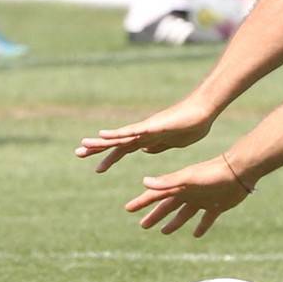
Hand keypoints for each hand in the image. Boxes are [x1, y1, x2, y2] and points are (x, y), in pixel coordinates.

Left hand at [76, 98, 216, 172]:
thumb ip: (159, 146)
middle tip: (78, 154)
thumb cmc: (193, 125)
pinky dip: (116, 134)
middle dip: (97, 148)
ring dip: (100, 142)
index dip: (110, 157)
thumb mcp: (174, 142)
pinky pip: (131, 131)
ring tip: (83, 145)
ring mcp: (146, 128)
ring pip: (119, 136)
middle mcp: (143, 132)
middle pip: (116, 142)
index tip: (97, 168)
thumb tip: (145, 150)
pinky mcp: (152, 126)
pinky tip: (103, 135)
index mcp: (148, 139)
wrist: (204, 113)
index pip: (124, 149)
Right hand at [123, 154, 250, 237]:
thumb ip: (168, 181)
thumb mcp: (188, 178)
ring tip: (164, 232)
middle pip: (168, 207)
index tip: (128, 208)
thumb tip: (144, 182)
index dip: (142, 202)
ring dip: (174, 223)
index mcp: (180, 186)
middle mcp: (189, 193)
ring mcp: (203, 199)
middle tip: (143, 225)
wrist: (241, 171)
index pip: (156, 195)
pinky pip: (206, 219)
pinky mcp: (217, 206)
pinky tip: (196, 235)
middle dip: (155, 215)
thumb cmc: (213, 173)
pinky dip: (201, 227)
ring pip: (185, 214)